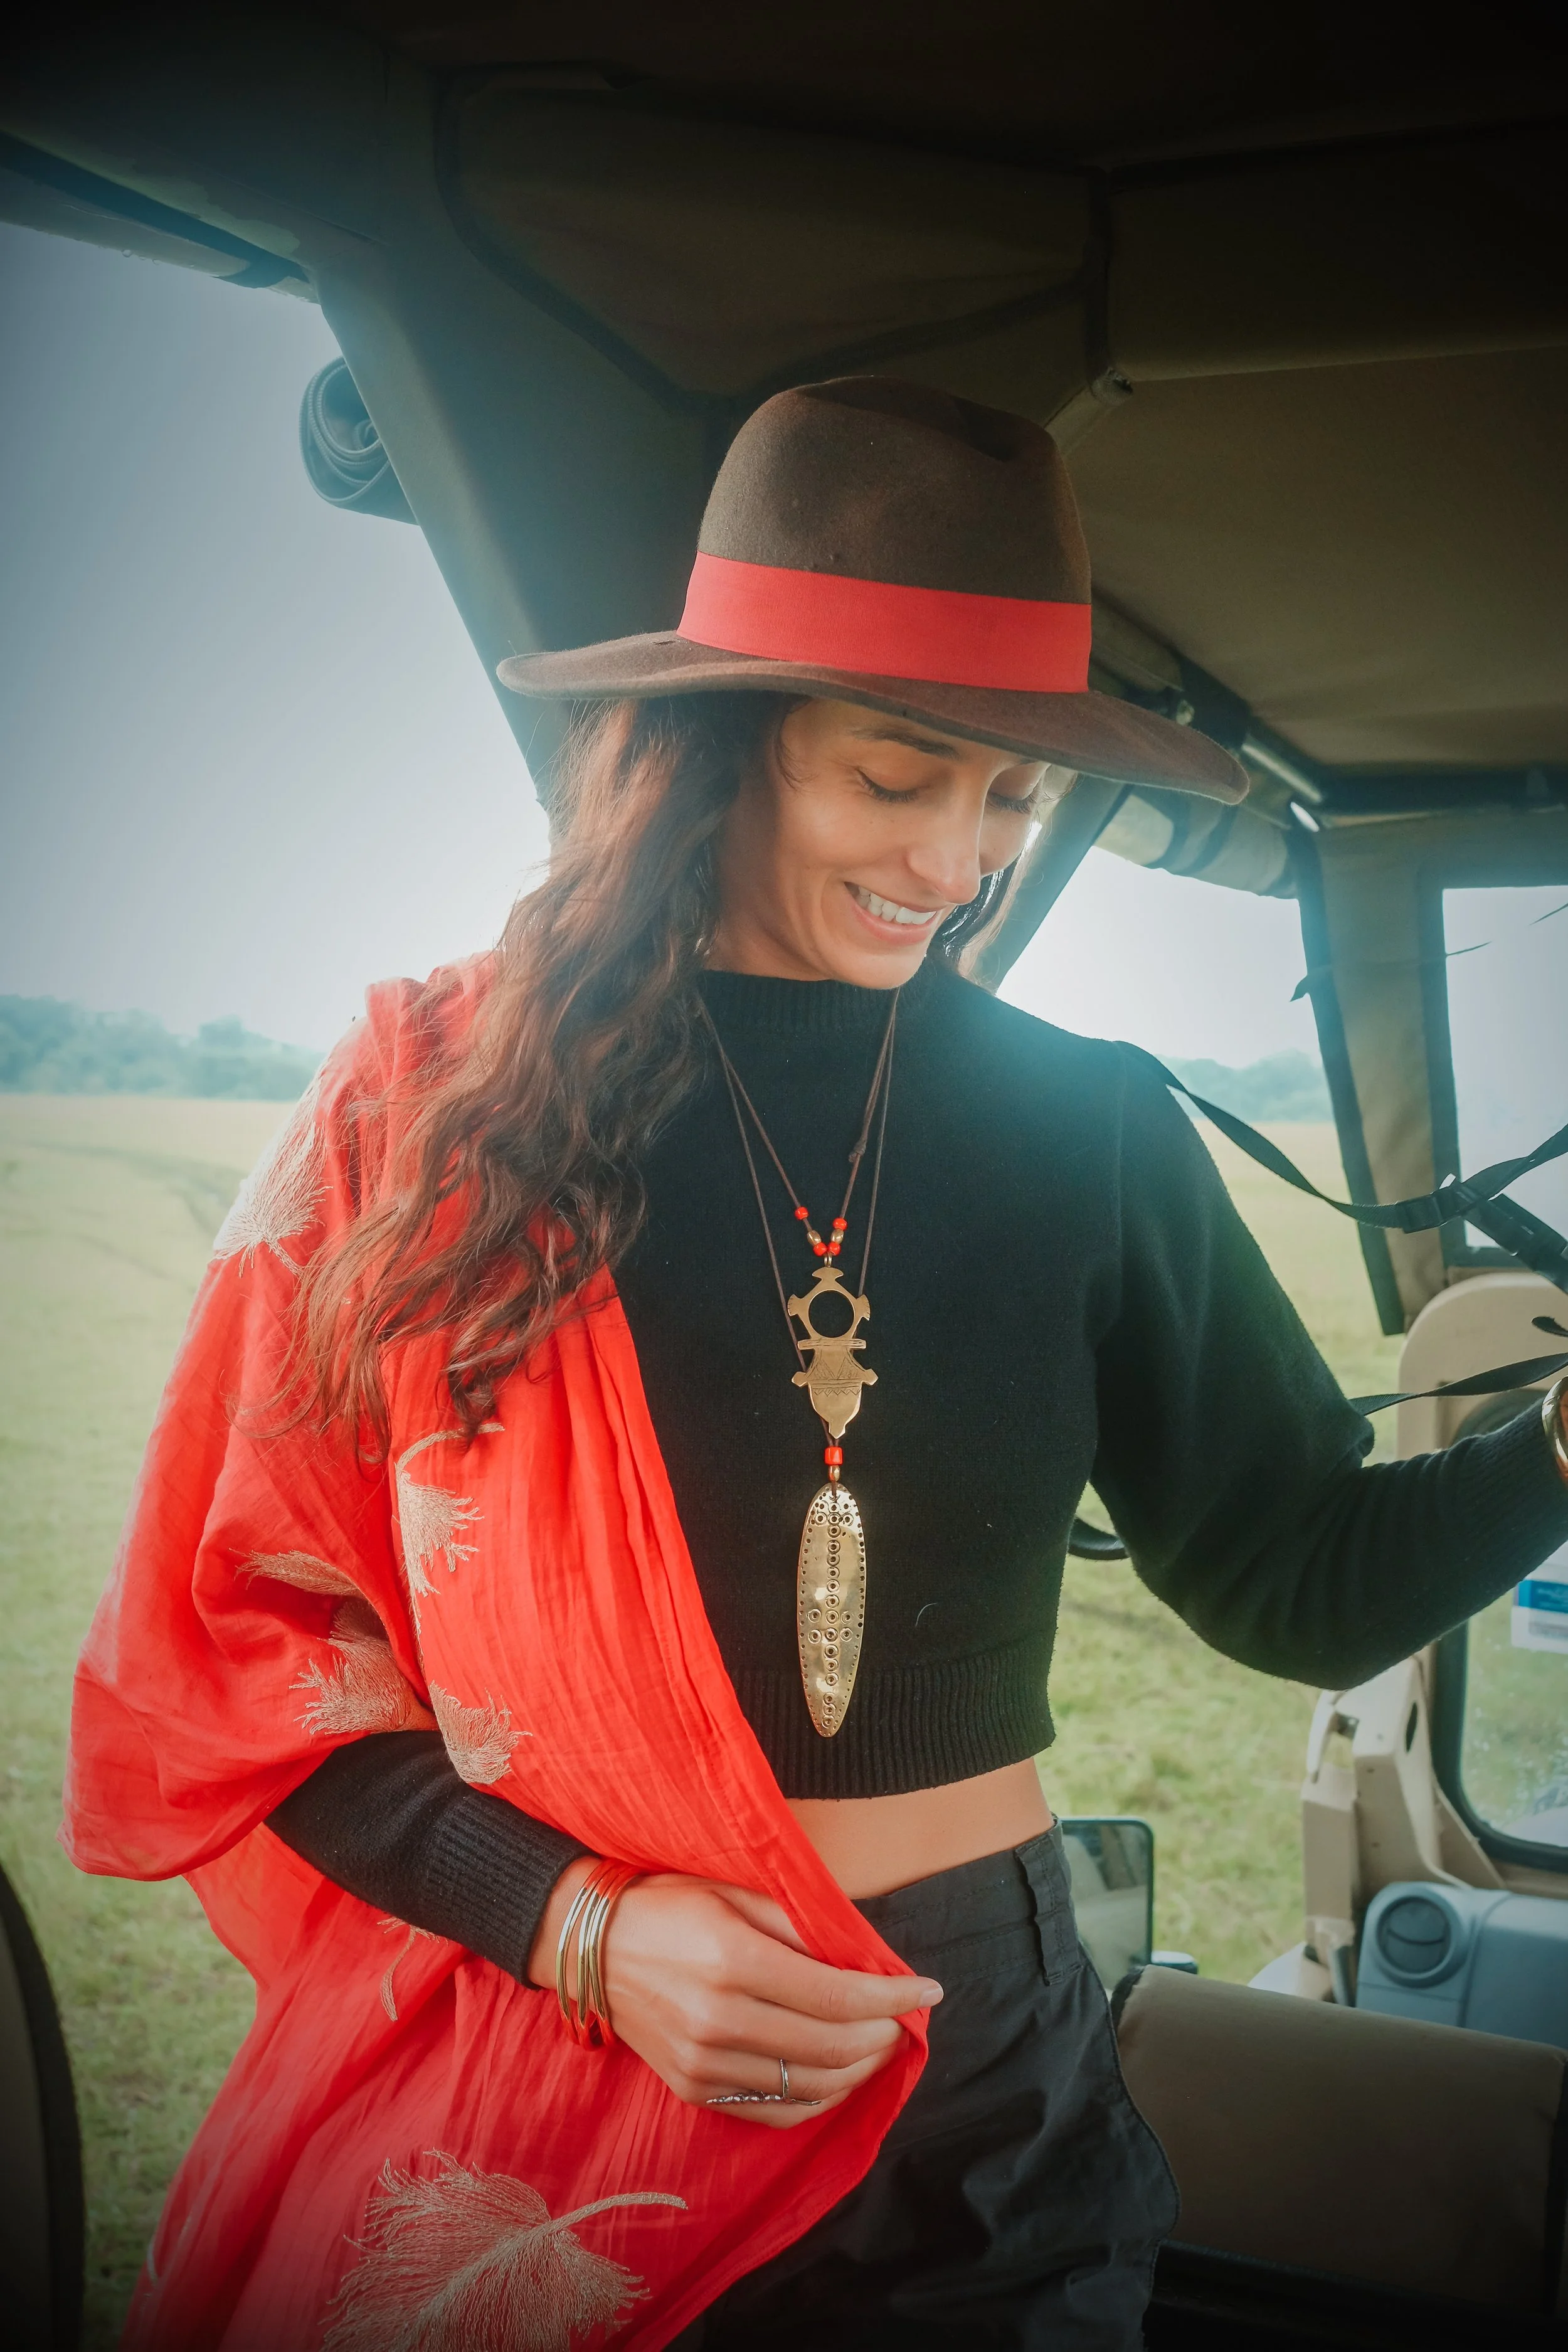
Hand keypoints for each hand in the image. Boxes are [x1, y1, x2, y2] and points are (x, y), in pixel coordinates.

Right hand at [527, 1860, 940, 2128]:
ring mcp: (703, 2065)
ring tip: (879, 2043)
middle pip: (832, 2047)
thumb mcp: (736, 1890)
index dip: (893, 1996)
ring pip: (809, 2087)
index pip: (838, 1994)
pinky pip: (774, 2112)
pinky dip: (818, 2099)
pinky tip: (838, 2074)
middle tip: (905, 2016)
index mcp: (733, 1962)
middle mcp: (719, 2021)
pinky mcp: (694, 2090)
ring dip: (860, 2070)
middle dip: (883, 2033)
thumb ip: (802, 1925)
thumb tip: (868, 1957)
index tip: (929, 1990)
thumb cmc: (671, 1903)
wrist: (592, 1946)